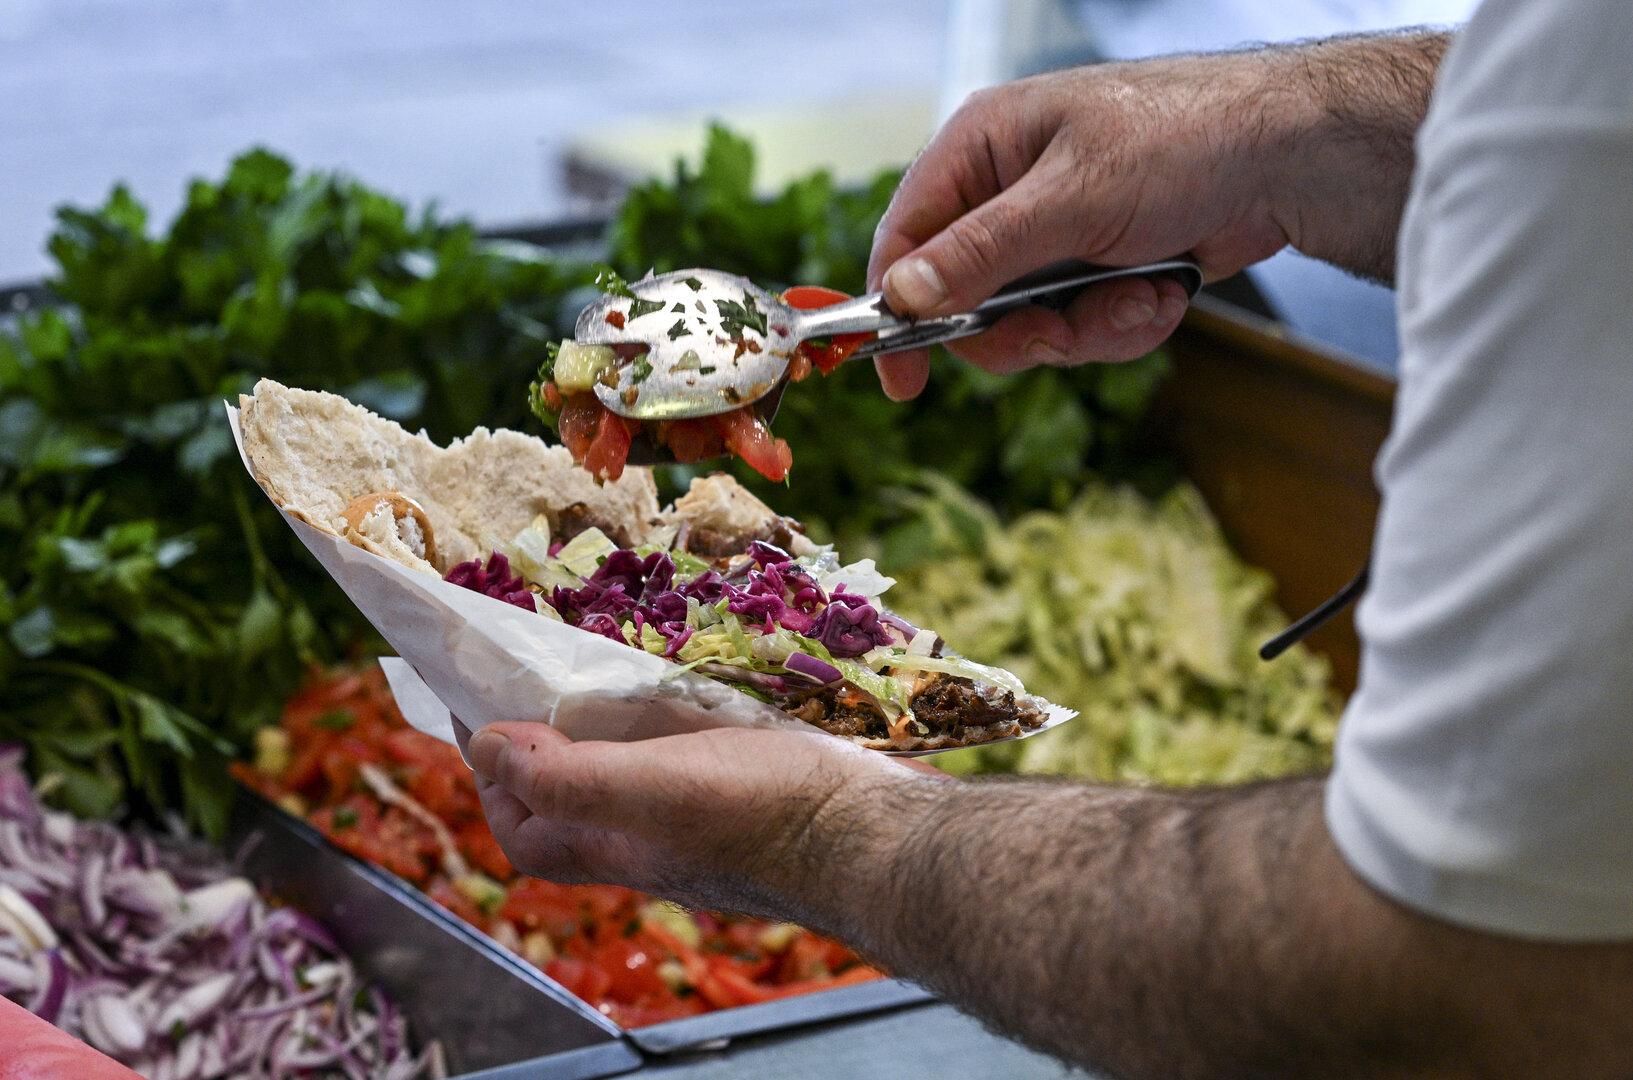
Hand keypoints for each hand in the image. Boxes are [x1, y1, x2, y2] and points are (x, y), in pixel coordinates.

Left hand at [465, 723, 923, 917]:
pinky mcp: (747, 801)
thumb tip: (485, 747)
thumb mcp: (654, 786)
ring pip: (629, 787)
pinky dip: (665, 732)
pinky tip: (684, 696)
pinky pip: (683, 770)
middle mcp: (652, 846)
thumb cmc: (767, 810)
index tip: (481, 710)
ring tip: (602, 677)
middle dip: (542, 753)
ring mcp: (702, 828)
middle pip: (569, 810)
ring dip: (605, 737)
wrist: (877, 836)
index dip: (492, 775)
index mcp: (617, 848)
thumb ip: (567, 778)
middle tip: (537, 685)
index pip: (524, 827)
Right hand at [867, 35, 1441, 397]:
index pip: (906, 237)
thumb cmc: (1184, 138)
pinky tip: (1163, 290)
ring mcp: (1057, 235)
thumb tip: (902, 295)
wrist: (1292, 158)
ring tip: (1138, 295)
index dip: (896, 308)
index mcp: (982, 148)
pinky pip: (1083, 328)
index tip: (901, 379)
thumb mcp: (1070, 198)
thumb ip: (980, 252)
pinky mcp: (1100, 268)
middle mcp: (1009, 193)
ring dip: (1087, 329)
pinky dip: (1125, 322)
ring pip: (1030, 326)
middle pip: (965, 301)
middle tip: (1056, 333)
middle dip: (1021, 330)